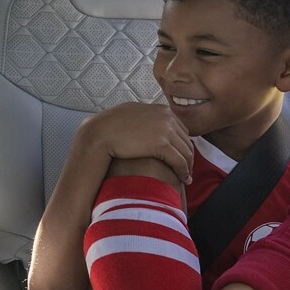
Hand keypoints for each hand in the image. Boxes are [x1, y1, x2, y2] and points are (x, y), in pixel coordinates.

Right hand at [80, 101, 194, 184]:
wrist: (100, 132)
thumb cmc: (110, 126)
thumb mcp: (132, 115)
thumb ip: (145, 118)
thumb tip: (148, 125)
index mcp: (161, 110)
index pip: (181, 129)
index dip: (183, 145)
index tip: (182, 157)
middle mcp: (167, 117)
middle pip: (186, 141)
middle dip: (188, 156)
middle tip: (187, 170)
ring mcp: (166, 129)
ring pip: (186, 152)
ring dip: (188, 166)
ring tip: (186, 177)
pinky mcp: (162, 144)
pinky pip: (179, 160)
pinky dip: (183, 171)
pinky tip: (183, 179)